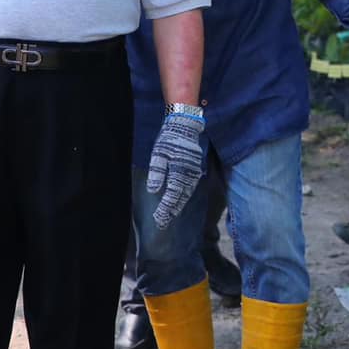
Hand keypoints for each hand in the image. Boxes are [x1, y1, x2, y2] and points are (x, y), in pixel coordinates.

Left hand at [145, 109, 205, 230]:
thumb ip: (156, 172)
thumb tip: (153, 190)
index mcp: (178, 170)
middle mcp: (188, 174)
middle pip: (180, 197)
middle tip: (163, 223)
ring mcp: (193, 172)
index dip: (165, 208)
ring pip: (186, 193)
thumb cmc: (169, 139)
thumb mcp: (158, 153)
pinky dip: (184, 196)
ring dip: (178, 205)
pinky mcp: (195, 168)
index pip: (172, 195)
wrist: (185, 126)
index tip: (159, 219)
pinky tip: (179, 200)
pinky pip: (190, 187)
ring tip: (171, 215)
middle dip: (171, 211)